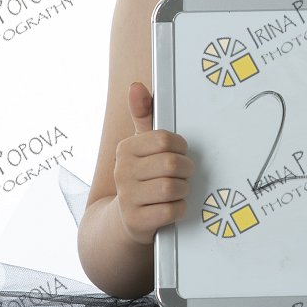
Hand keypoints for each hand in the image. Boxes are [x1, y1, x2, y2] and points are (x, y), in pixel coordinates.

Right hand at [113, 82, 194, 244]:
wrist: (125, 219)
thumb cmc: (141, 176)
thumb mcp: (141, 147)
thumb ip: (143, 116)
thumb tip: (136, 86)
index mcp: (125, 149)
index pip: (164, 140)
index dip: (180, 147)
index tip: (179, 153)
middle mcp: (121, 172)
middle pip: (171, 164)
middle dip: (185, 169)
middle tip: (183, 173)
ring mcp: (127, 198)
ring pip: (172, 187)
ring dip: (183, 189)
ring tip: (178, 189)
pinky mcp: (137, 221)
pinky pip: (171, 210)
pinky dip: (179, 208)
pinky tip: (173, 205)